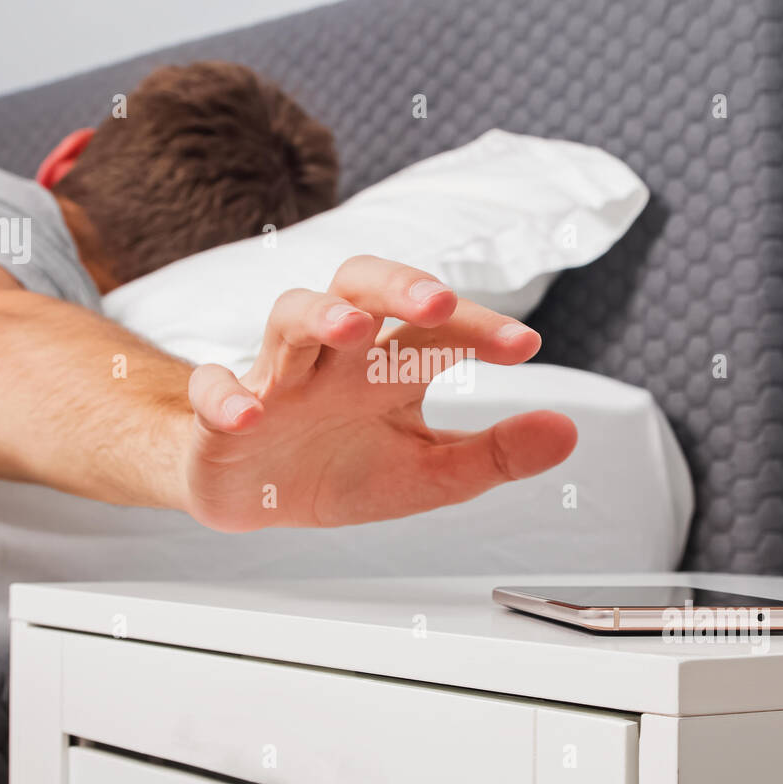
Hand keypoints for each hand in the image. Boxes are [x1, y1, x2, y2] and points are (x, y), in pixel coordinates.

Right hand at [183, 256, 576, 530]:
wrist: (254, 497)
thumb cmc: (341, 469)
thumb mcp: (427, 472)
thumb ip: (494, 454)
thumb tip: (567, 431)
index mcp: (388, 365)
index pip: (436, 328)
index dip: (479, 330)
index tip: (526, 346)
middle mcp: (334, 357)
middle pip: (359, 287)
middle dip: (397, 286)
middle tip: (437, 303)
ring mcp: (276, 378)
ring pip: (289, 317)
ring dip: (319, 315)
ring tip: (352, 329)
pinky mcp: (223, 415)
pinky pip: (215, 391)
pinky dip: (226, 396)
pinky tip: (248, 415)